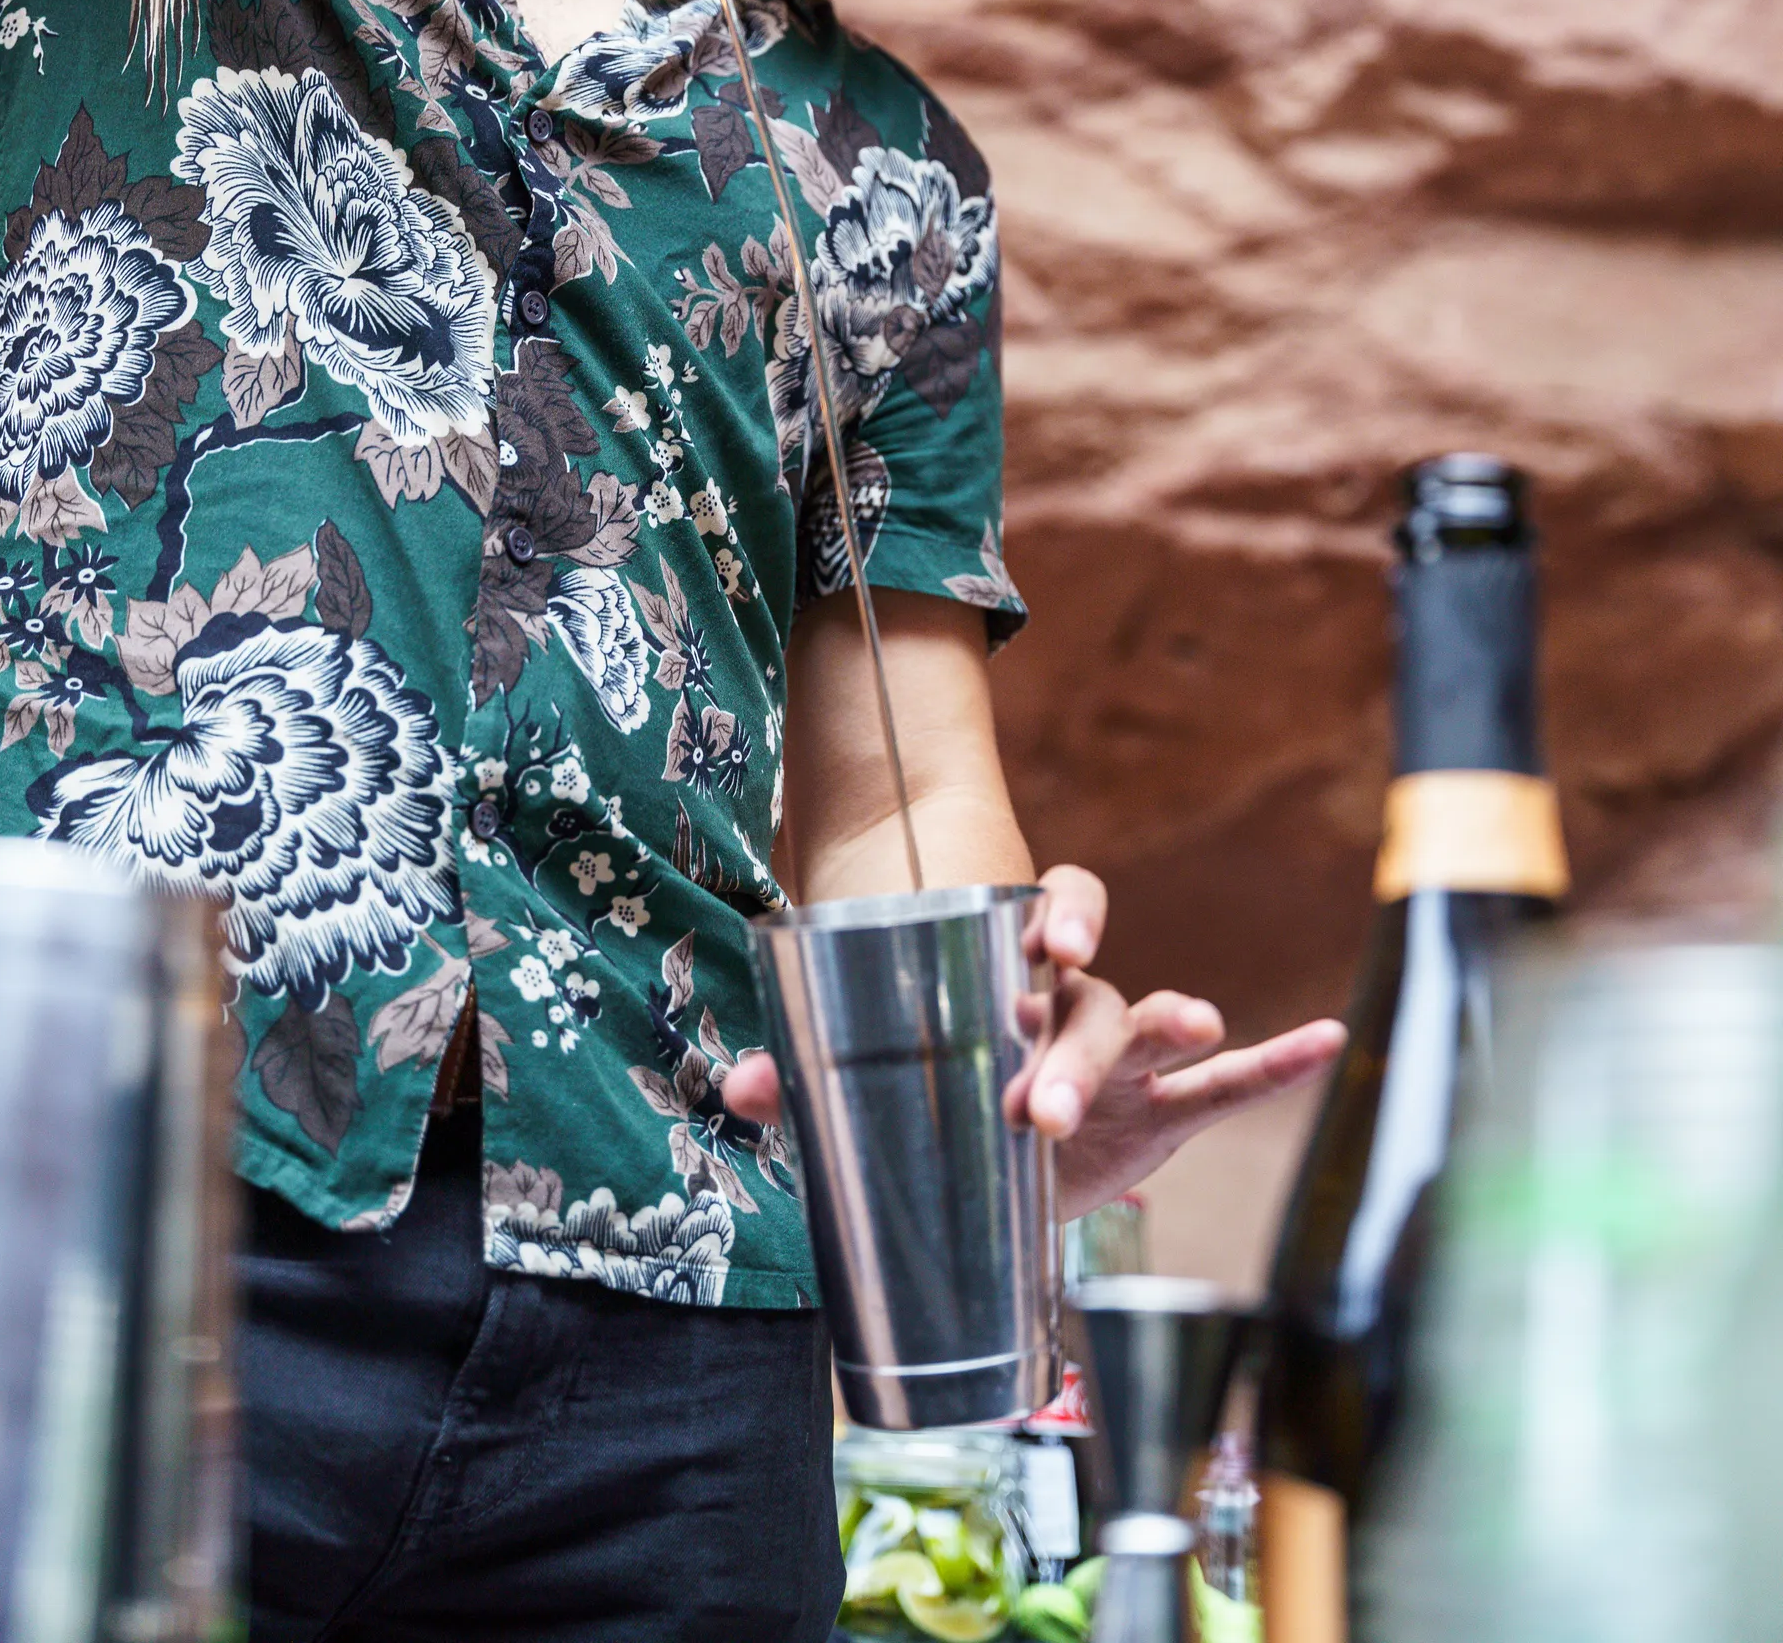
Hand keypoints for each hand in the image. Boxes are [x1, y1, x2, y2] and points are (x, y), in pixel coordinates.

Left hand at [721, 862, 1345, 1222]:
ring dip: (1166, 1032)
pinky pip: (1227, 1086)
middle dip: (1072, 1045)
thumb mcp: (856, 1085)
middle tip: (1038, 1105)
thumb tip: (742, 1087)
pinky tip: (1326, 1041)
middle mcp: (1075, 1000)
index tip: (1046, 941)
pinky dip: (1277, 1059)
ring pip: (1150, 1032)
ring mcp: (1121, 1058)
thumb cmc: (922, 1090)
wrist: (973, 1158)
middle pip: (1091, 997)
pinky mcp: (1157, 1116)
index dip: (1055, 914)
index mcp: (1008, 971)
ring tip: (1193, 1028)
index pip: (1044, 910)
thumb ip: (803, 1082)